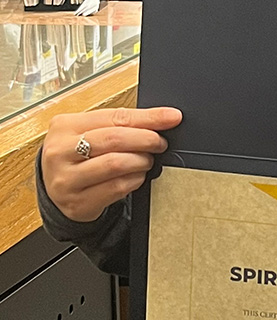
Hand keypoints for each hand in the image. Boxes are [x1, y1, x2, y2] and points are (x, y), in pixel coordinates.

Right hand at [40, 106, 181, 222]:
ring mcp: (65, 179)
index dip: (149, 117)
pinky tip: (137, 176)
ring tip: (147, 160)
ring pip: (116, 164)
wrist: (60, 189)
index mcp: (65, 126)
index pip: (115, 117)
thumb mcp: (94, 133)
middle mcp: (59, 152)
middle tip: (160, 143)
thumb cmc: (81, 156)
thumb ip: (124, 123)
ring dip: (141, 161)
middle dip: (146, 139)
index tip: (172, 117)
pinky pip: (116, 188)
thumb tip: (167, 116)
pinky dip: (135, 180)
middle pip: (115, 139)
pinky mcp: (77, 202)